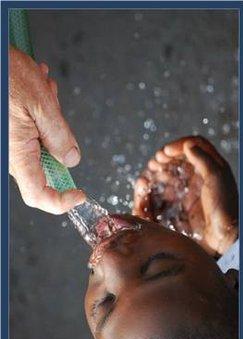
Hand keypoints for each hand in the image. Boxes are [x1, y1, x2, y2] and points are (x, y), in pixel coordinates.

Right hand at [9, 46, 84, 213]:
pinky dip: (42, 116)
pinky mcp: (12, 134)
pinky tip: (38, 91)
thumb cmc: (6, 76)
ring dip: (51, 123)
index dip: (61, 202)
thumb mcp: (41, 105)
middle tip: (55, 109)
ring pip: (43, 147)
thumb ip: (59, 137)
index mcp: (18, 154)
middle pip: (46, 167)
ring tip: (44, 91)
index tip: (79, 194)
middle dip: (59, 142)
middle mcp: (12, 154)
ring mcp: (11, 145)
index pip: (38, 195)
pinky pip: (33, 134)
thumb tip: (72, 159)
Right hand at [133, 136, 237, 255]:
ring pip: (161, 181)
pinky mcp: (174, 212)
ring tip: (144, 181)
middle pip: (172, 163)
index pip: (191, 148)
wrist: (222, 240)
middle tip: (154, 165)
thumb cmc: (225, 208)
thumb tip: (187, 145)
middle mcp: (194, 181)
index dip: (177, 146)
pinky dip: (145, 196)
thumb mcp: (217, 178)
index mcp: (206, 170)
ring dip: (150, 178)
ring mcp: (182, 197)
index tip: (165, 152)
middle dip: (160, 162)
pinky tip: (142, 192)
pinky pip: (155, 201)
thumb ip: (203, 158)